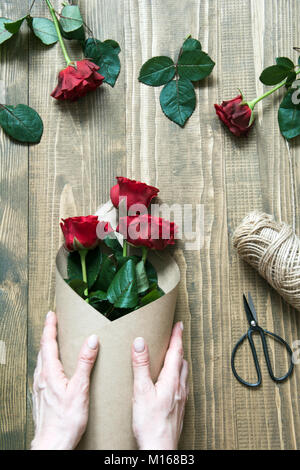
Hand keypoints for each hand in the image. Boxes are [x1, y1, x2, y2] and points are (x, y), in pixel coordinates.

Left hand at [31, 311, 98, 449]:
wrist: (53, 443)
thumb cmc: (67, 421)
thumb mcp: (80, 388)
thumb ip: (85, 362)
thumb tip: (92, 340)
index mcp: (49, 373)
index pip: (48, 343)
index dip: (50, 327)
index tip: (51, 314)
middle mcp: (41, 378)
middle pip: (43, 350)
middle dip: (47, 334)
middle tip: (52, 323)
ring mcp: (39, 388)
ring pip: (41, 362)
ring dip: (46, 348)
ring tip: (53, 342)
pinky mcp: (41, 396)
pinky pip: (42, 373)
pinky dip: (47, 362)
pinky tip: (52, 369)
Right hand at [131, 321, 188, 449]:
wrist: (160, 449)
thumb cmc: (150, 424)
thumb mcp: (141, 391)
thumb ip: (141, 365)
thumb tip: (140, 342)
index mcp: (171, 380)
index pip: (176, 352)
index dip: (177, 336)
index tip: (179, 324)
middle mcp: (179, 388)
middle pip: (182, 362)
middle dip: (179, 348)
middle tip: (175, 337)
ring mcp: (180, 399)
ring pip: (183, 375)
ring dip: (179, 362)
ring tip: (173, 357)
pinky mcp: (178, 409)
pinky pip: (181, 386)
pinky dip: (177, 377)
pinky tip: (171, 383)